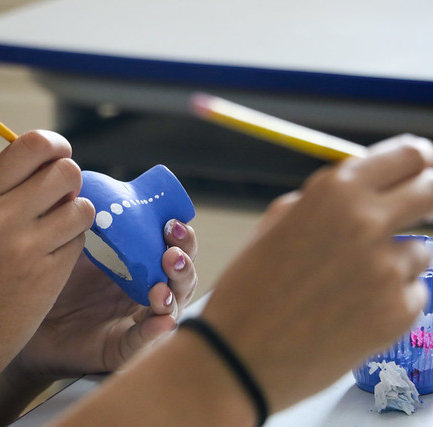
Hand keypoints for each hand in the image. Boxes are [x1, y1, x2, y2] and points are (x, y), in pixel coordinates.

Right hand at [0, 131, 94, 407]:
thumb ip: (0, 191)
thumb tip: (47, 161)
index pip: (32, 145)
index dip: (56, 146)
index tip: (59, 156)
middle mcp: (1, 216)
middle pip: (67, 171)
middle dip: (70, 180)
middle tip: (59, 197)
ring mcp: (27, 248)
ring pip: (83, 207)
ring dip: (76, 214)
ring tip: (56, 229)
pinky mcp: (49, 276)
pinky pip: (79, 241)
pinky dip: (72, 243)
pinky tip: (51, 256)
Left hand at [13, 218, 197, 381]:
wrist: (27, 323)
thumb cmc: (55, 285)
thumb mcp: (74, 251)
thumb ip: (90, 225)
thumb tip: (90, 189)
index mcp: (140, 267)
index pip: (173, 247)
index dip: (180, 236)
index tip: (171, 222)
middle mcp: (145, 293)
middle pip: (182, 276)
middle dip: (184, 261)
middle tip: (171, 249)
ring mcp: (137, 321)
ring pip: (172, 308)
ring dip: (174, 293)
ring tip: (163, 285)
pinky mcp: (123, 348)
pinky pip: (144, 342)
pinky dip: (155, 331)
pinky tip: (160, 321)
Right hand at [202, 134, 432, 411]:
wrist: (240, 354)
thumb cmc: (249, 288)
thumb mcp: (276, 224)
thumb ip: (323, 199)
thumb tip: (366, 189)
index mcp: (333, 191)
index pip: (408, 155)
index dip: (420, 162)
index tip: (424, 171)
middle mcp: (366, 221)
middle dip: (430, 200)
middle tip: (421, 213)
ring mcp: (387, 268)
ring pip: (420, 251)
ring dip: (396, 260)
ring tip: (348, 285)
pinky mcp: (398, 312)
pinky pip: (412, 293)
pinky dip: (389, 299)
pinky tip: (349, 312)